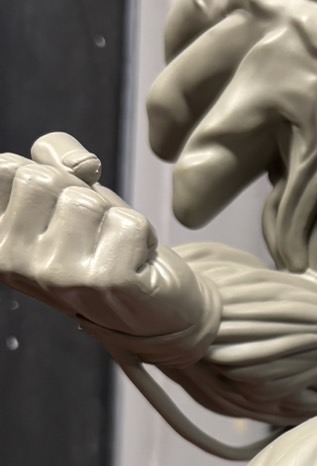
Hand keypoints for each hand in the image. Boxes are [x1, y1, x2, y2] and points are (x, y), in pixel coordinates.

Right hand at [0, 132, 213, 351]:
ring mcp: (57, 275)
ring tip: (111, 247)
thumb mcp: (66, 192)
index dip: (45, 175)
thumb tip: (81, 162)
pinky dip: (143, 235)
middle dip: (79, 194)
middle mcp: (13, 263)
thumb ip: (54, 158)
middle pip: (42, 178)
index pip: (4, 168)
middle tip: (92, 231)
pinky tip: (135, 263)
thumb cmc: (102, 244)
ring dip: (111, 216)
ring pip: (85, 200)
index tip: (57, 210)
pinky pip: (128, 222)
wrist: (152, 307)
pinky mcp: (105, 281)